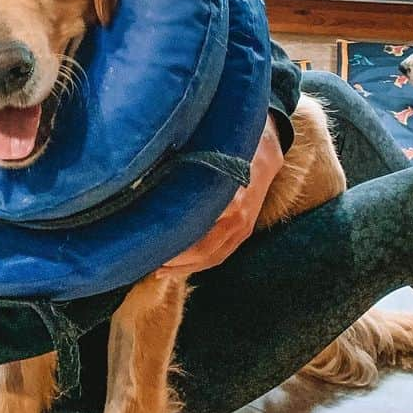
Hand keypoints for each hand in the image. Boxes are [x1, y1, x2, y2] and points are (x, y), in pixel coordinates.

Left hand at [155, 114, 284, 278]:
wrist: (266, 143)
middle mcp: (237, 217)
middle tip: (147, 260)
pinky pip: (222, 254)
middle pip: (202, 251)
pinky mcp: (245, 229)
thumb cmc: (230, 143)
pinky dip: (201, 263)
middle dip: (174, 260)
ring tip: (159, 270)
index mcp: (228, 199)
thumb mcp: (208, 150)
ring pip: (212, 257)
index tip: (148, 244)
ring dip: (186, 267)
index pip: (196, 231)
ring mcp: (243, 226)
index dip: (172, 242)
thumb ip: (187, 166)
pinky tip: (181, 265)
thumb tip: (152, 172)